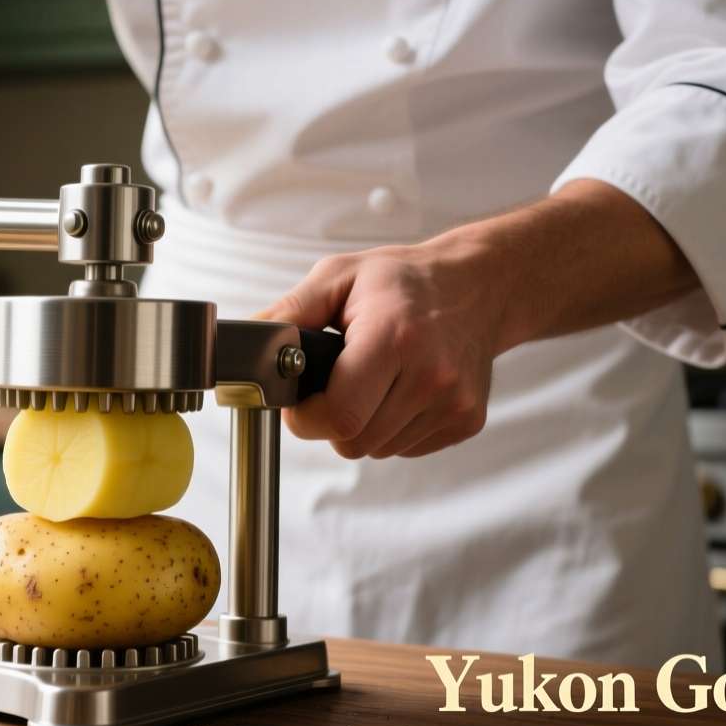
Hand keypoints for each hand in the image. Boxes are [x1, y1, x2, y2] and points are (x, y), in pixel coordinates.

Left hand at [257, 240, 500, 459]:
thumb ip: (289, 312)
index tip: (299, 399)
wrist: (477, 286)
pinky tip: (399, 389)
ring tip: (374, 379)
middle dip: (331, 420)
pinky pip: (405, 448)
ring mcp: (454, 403)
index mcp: (395, 338)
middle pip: (353, 441)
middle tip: (335, 383)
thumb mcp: (339, 276)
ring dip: (363, 424)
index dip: (306, 417)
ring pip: (377, 449)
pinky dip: (391, 427)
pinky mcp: (467, 421)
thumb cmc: (405, 280)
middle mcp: (432, 376)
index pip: (339, 416)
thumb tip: (248, 339)